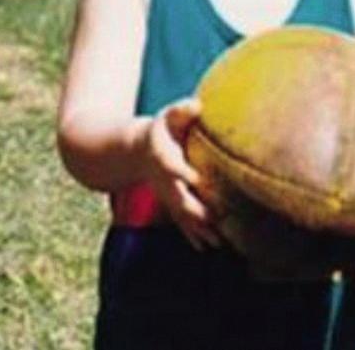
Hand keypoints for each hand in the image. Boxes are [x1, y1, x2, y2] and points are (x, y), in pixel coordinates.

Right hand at [143, 98, 219, 250]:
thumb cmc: (160, 129)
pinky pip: (183, 222)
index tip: (197, 180)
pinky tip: (208, 248)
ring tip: (218, 244)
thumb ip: (181, 110)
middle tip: (215, 220)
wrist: (136, 152)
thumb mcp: (168, 116)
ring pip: (183, 216)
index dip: (183, 173)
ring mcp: (168, 195)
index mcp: (163, 158)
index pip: (173, 167)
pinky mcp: (172, 203)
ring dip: (199, 230)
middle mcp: (165, 181)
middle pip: (179, 199)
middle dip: (196, 211)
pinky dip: (194, 236)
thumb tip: (197, 104)